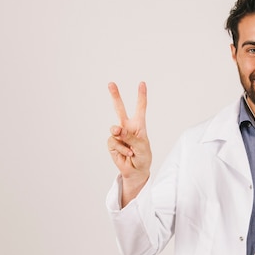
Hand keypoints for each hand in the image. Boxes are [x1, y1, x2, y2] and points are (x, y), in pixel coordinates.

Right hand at [106, 81, 151, 205]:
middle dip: (115, 96)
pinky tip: (127, 154)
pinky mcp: (112, 143)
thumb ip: (131, 137)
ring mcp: (118, 135)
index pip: (140, 108)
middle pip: (120, 109)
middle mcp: (127, 127)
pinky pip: (114, 142)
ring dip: (121, 137)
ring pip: (114, 128)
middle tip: (111, 83)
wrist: (136, 170)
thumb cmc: (143, 157)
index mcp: (139, 125)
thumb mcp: (142, 147)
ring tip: (129, 148)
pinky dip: (121, 149)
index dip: (141, 96)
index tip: (142, 83)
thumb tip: (116, 129)